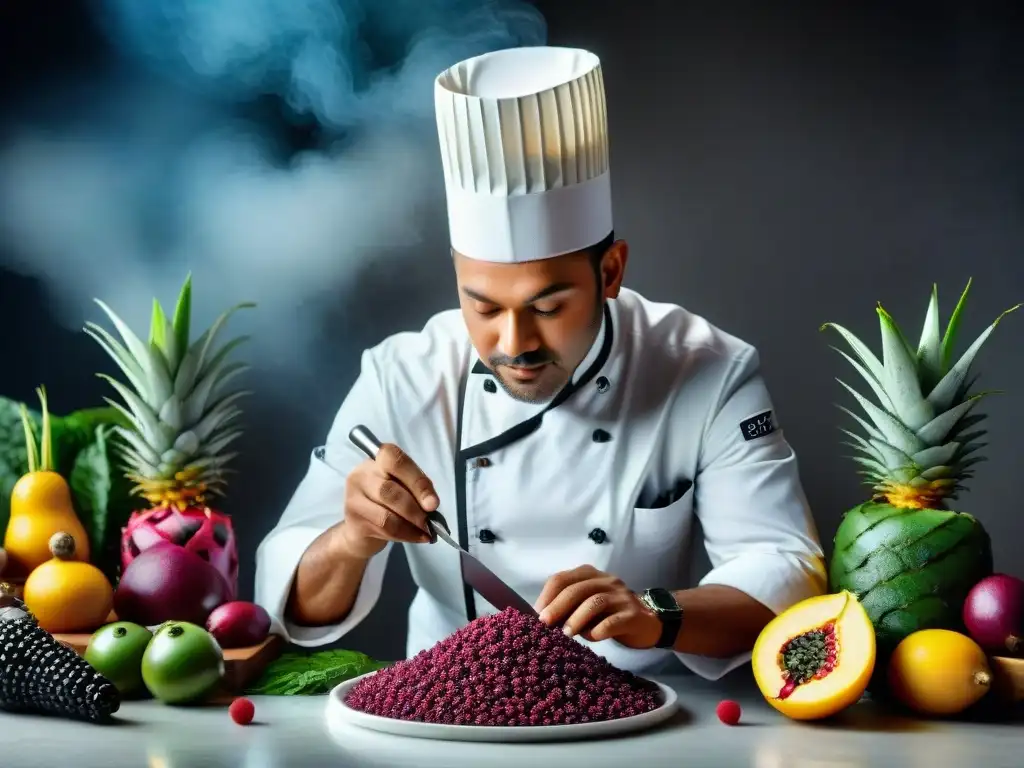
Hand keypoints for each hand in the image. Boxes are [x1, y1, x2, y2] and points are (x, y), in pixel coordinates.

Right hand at [339, 442, 440, 559]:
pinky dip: (406, 534)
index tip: (433, 503)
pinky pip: (384, 528)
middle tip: (431, 521)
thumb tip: (431, 504)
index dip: (417, 481)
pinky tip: (418, 537)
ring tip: (426, 531)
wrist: (361, 529)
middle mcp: (361, 475)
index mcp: (377, 460)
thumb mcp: (404, 487)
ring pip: (386, 514)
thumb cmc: (388, 501)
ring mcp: (353, 497)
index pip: (395, 460)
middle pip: (389, 489)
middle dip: (415, 508)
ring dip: (411, 525)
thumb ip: (417, 489)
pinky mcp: (354, 520)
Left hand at [534, 565, 662, 649]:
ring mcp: (621, 596)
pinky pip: (614, 620)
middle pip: (576, 589)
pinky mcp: (633, 615)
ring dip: (576, 618)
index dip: (547, 596)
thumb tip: (542, 619)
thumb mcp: (586, 606)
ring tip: (566, 634)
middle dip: (557, 607)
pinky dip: (600, 629)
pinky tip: (593, 637)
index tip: (535, 615)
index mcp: (589, 575)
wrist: (649, 622)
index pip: (562, 579)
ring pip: (595, 602)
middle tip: (545, 624)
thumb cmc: (609, 613)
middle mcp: (606, 581)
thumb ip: (568, 607)